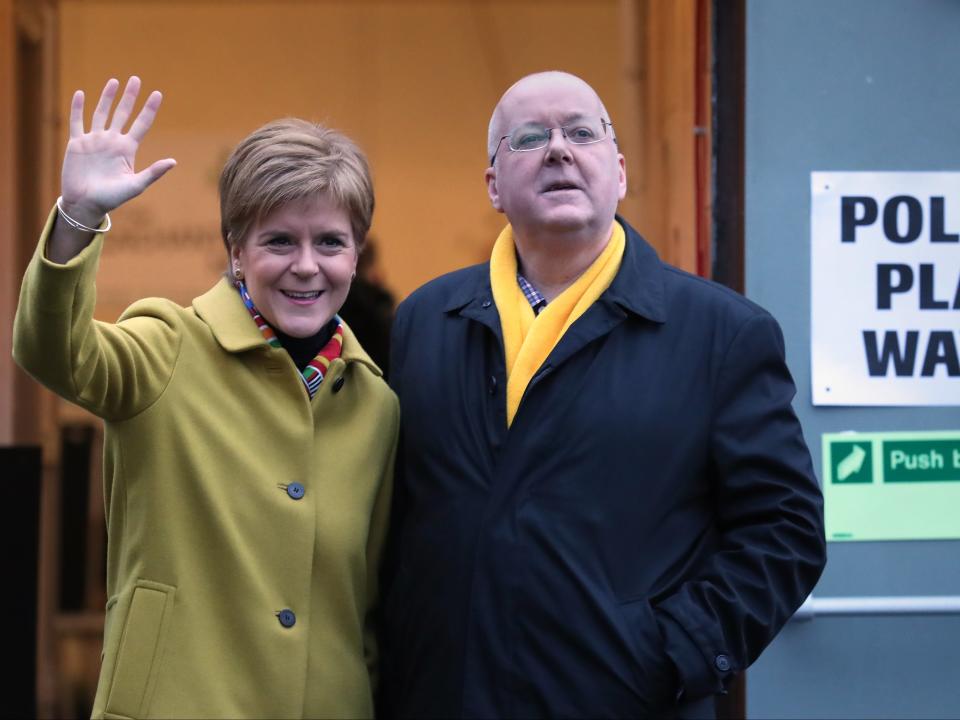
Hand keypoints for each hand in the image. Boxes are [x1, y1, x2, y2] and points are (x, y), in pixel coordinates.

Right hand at [60, 76, 175, 225]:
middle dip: (129, 97)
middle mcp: (112, 141)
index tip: (158, 94)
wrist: (86, 204)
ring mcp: (94, 140)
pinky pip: (77, 122)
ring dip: (107, 97)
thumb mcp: (135, 185)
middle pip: (122, 113)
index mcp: (127, 149)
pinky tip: (81, 93)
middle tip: (136, 79)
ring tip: (114, 81)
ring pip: (101, 113)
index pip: (141, 124)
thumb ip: (153, 172)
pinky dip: (78, 108)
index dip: (149, 109)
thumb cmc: (112, 198)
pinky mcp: (76, 143)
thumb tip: (174, 161)